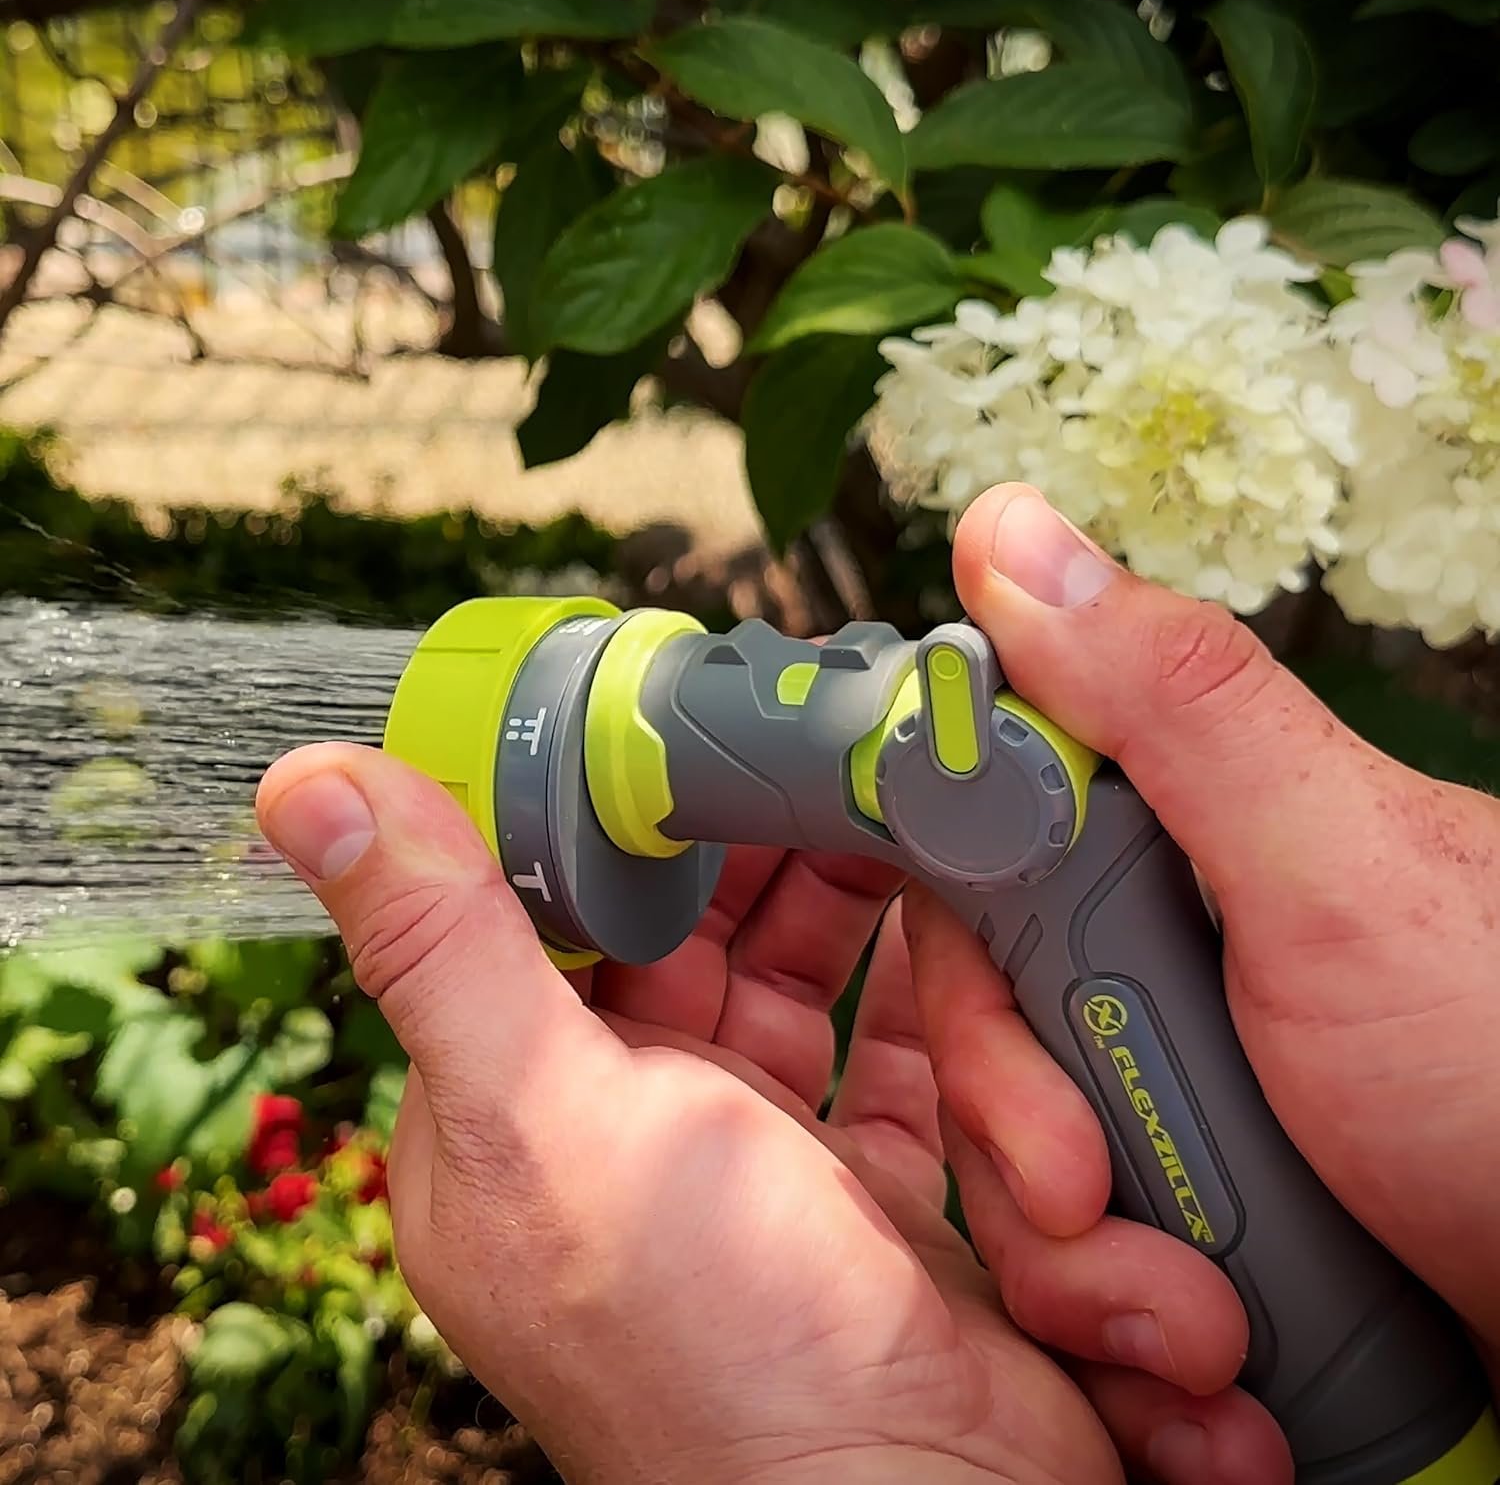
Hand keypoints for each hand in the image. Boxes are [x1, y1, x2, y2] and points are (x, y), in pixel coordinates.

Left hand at [258, 746, 1131, 1484]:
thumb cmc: (717, 1348)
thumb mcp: (548, 1120)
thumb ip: (442, 945)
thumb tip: (308, 784)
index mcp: (524, 1118)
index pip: (552, 916)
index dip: (613, 816)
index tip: (678, 715)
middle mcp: (638, 1134)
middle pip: (699, 933)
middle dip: (765, 842)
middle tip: (823, 744)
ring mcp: (764, 1161)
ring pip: (811, 978)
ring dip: (862, 907)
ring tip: (902, 813)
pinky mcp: (875, 1187)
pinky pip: (906, 1048)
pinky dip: (939, 992)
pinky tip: (960, 925)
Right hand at [914, 480, 1499, 1466]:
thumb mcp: (1337, 874)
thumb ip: (1173, 701)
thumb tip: (1009, 531)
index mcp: (1164, 849)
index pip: (968, 875)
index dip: (963, 982)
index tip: (1019, 1081)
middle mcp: (1150, 961)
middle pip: (977, 1041)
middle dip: (1026, 1155)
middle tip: (1106, 1207)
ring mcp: (1163, 1090)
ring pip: (1010, 1167)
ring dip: (1079, 1272)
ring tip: (1203, 1336)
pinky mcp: (1176, 1201)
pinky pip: (1071, 1261)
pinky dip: (1116, 1327)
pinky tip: (1204, 1369)